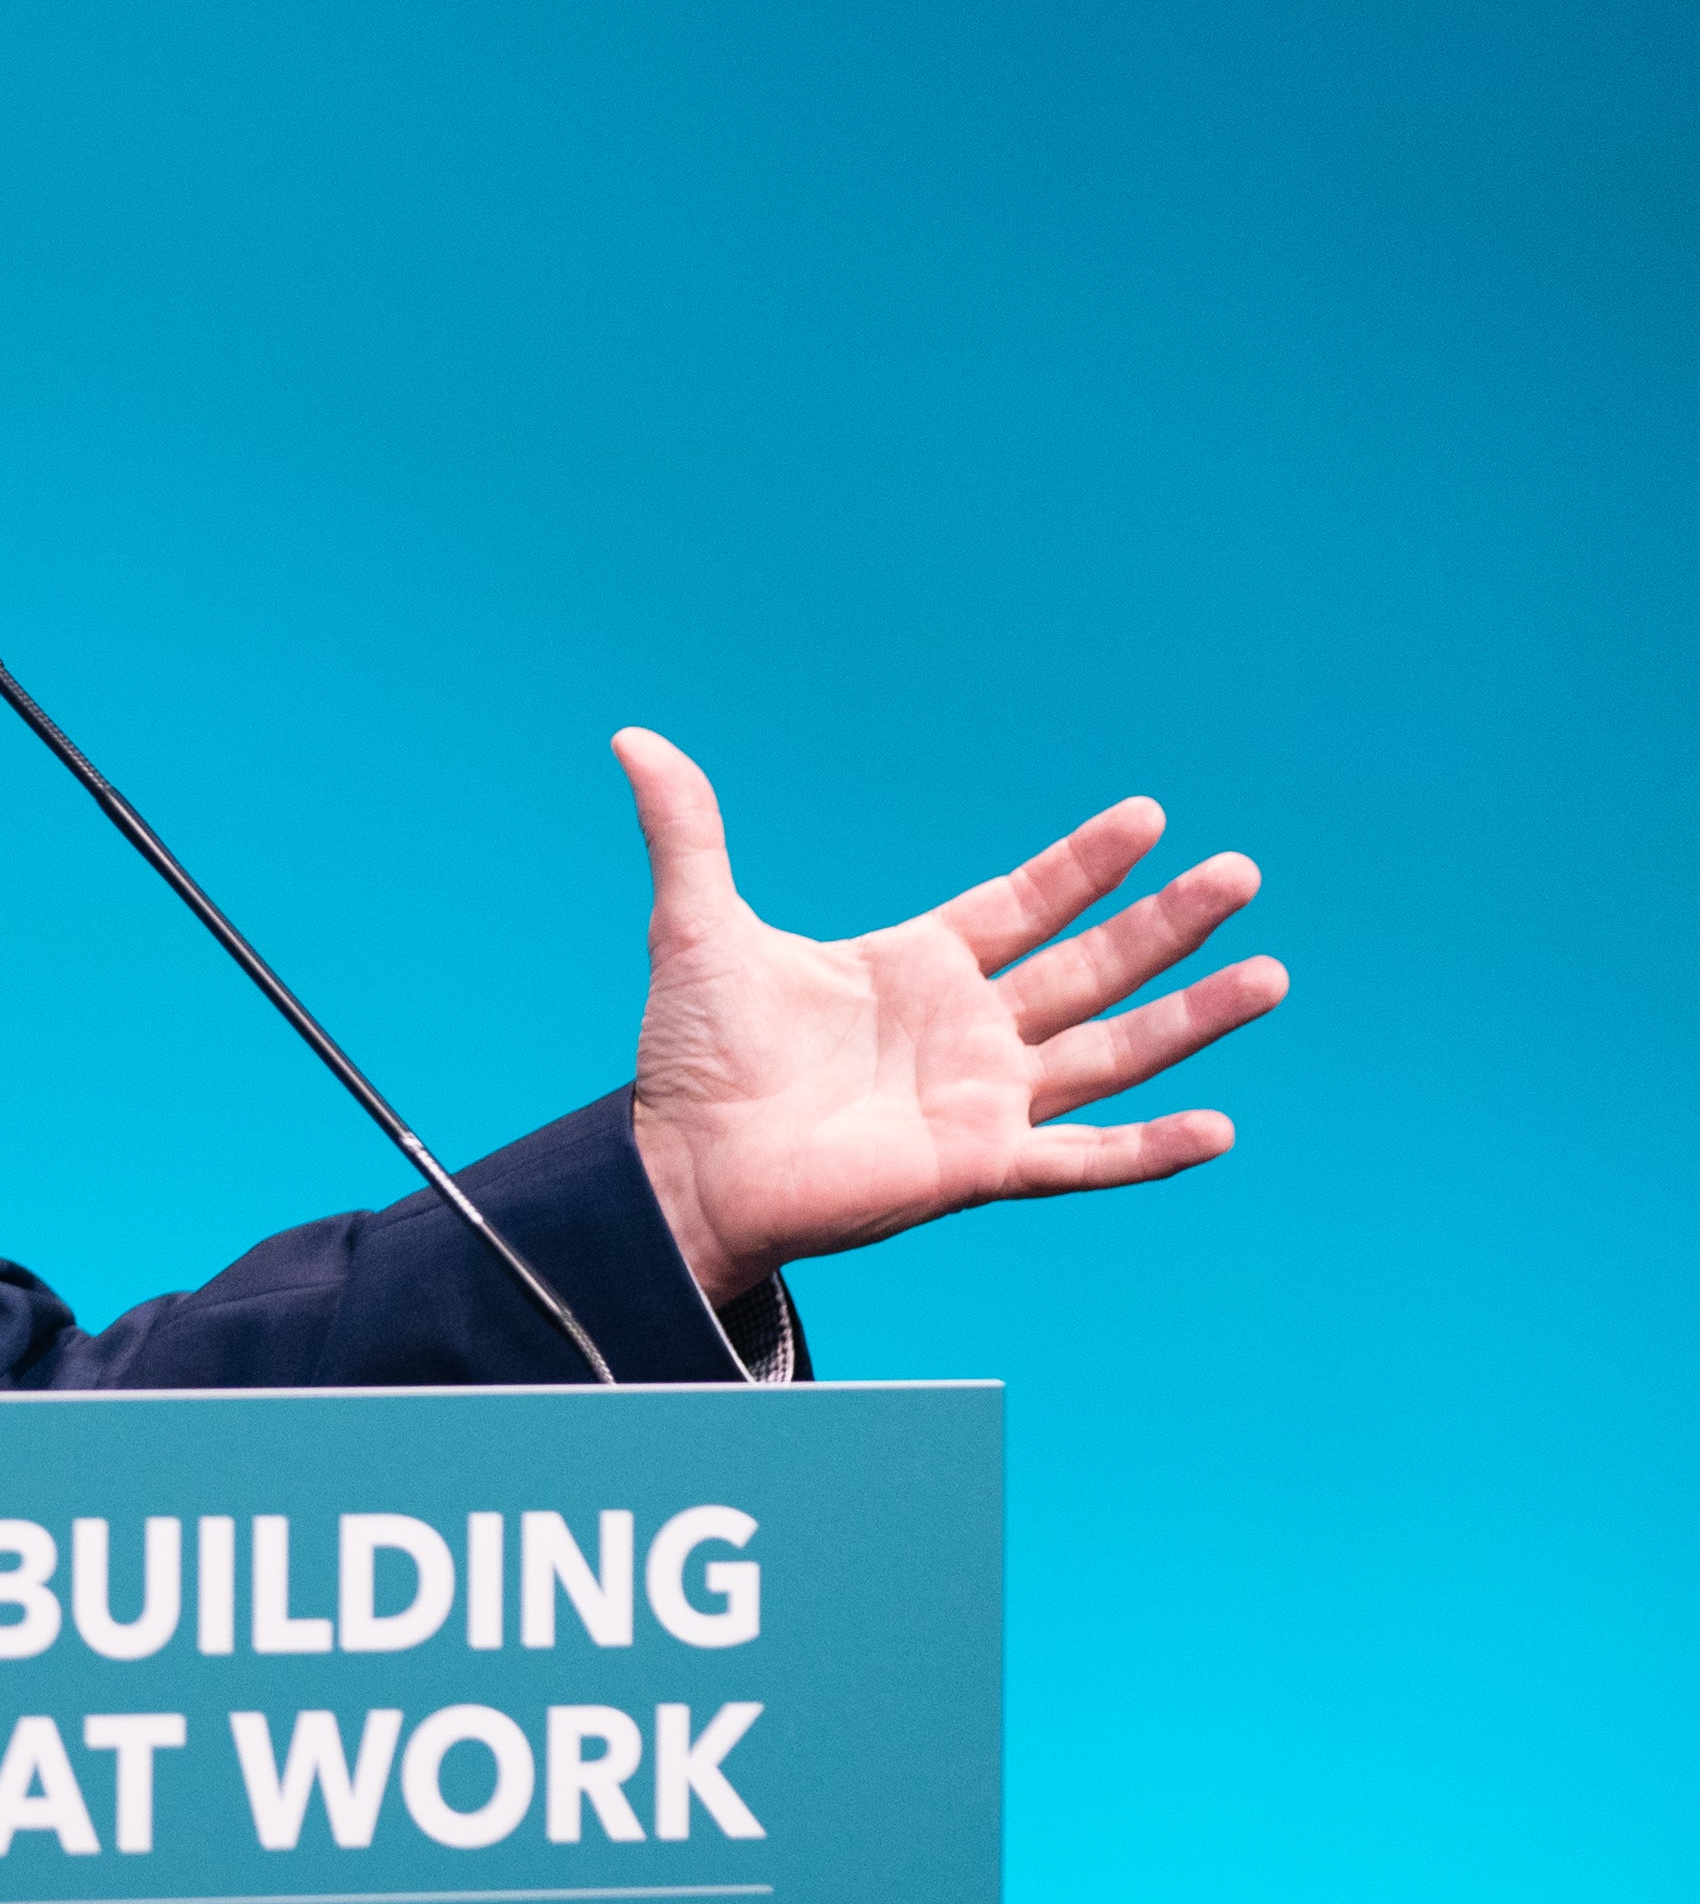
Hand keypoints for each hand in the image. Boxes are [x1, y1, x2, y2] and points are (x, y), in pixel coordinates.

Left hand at [617, 730, 1286, 1307]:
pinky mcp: (980, 1167)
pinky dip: (1148, 1151)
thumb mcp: (696, 927)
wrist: (679, 1164)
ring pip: (1111, 1051)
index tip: (1149, 816)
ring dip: (1190, 1017)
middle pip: (1091, 966)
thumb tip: (634, 737)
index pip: (1025, 903)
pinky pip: (1083, 1161)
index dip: (1085, 863)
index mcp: (917, 968)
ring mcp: (983, 1100)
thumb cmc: (691, 1058)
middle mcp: (967, 1031)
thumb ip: (687, 832)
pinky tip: (1217, 1127)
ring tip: (1270, 976)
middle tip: (1243, 873)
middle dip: (1167, 923)